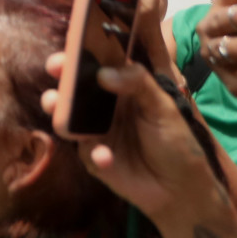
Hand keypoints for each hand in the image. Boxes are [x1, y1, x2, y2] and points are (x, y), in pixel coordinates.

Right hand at [43, 56, 220, 223]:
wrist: (180, 189)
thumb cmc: (176, 142)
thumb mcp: (163, 108)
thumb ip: (138, 84)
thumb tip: (103, 73)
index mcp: (122, 89)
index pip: (97, 65)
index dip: (80, 54)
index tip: (69, 48)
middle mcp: (105, 108)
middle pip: (75, 89)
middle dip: (61, 78)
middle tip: (56, 71)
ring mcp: (96, 133)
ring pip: (68, 117)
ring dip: (60, 112)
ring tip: (57, 108)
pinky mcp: (93, 158)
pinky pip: (84, 151)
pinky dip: (93, 152)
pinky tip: (106, 157)